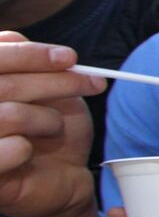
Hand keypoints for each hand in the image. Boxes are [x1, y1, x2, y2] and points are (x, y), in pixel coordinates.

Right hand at [0, 32, 105, 216]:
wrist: (61, 177)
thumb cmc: (49, 129)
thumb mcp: (44, 90)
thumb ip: (25, 63)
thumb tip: (16, 39)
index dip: (30, 55)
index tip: (71, 58)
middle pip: (4, 86)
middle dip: (55, 82)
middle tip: (92, 83)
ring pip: (10, 115)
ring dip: (47, 119)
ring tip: (55, 128)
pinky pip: (11, 149)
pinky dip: (28, 148)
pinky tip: (30, 153)